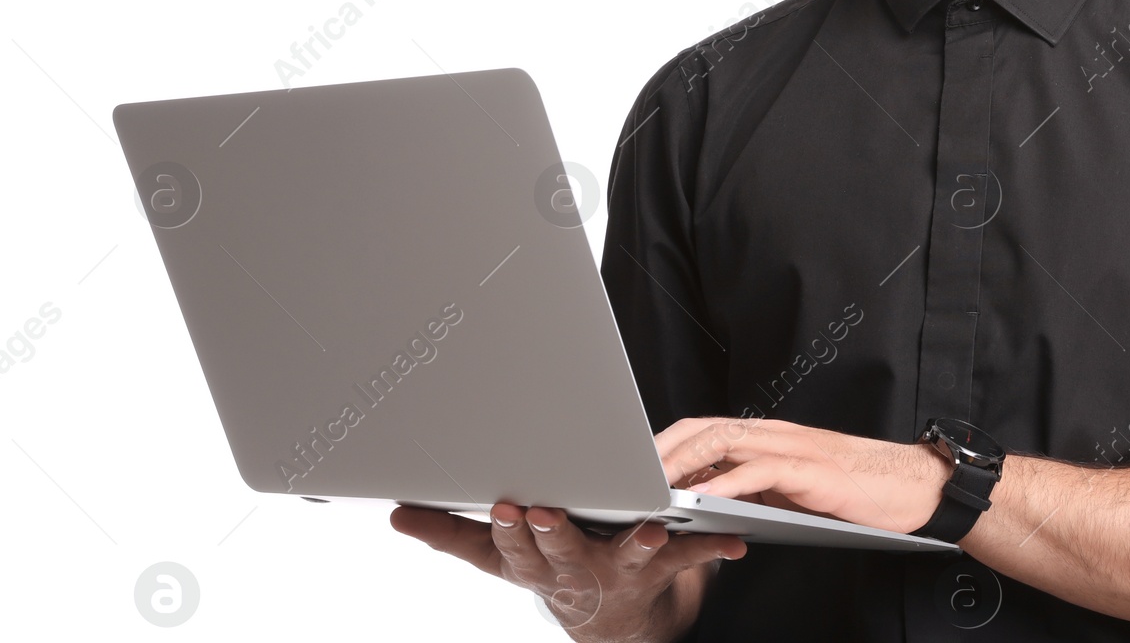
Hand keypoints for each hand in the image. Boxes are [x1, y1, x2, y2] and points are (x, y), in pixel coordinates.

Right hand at [390, 501, 745, 640]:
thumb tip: (395, 513)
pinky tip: (733, 542)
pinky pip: (688, 558)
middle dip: (552, 532)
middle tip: (546, 511)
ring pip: (625, 557)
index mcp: (533, 562)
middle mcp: (574, 571)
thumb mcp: (497, 559)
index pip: (511, 547)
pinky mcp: (660, 570)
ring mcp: (618, 573)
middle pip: (560, 552)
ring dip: (636, 543)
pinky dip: (712, 549)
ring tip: (648, 528)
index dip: (508, 529)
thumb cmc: (551, 568)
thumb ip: (449, 534)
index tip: (504, 507)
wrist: (610, 622)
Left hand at [656, 417, 951, 533]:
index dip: (668, 443)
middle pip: (704, 429)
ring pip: (725, 443)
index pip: (704, 428)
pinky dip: (729, 483)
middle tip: (631, 474)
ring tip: (656, 485)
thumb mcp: (791, 491)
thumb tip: (710, 502)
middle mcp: (773, 433)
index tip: (636, 466)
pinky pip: (760, 472)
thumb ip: (754, 489)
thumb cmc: (854, 491)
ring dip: (685, 464)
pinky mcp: (809, 470)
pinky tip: (707, 499)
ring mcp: (791, 447)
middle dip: (663, 450)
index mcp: (766, 436)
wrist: (910, 486)